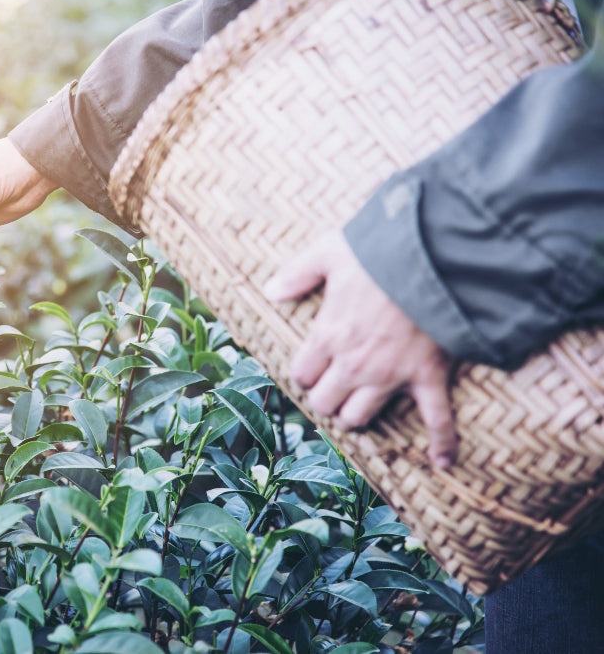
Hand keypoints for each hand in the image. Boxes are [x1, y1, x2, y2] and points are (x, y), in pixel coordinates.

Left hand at [264, 232, 456, 468]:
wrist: (435, 255)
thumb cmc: (380, 251)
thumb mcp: (329, 252)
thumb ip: (298, 273)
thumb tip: (270, 291)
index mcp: (327, 335)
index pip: (302, 375)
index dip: (305, 374)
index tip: (312, 367)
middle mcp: (353, 363)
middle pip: (326, 403)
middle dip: (326, 397)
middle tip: (334, 387)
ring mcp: (390, 375)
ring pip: (359, 416)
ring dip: (357, 415)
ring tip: (359, 407)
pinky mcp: (427, 376)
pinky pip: (436, 419)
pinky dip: (442, 442)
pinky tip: (442, 462)